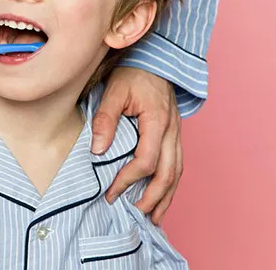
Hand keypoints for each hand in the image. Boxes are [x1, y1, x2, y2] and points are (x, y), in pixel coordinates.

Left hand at [91, 67, 181, 225]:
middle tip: (134, 214)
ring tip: (153, 217)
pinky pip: (177, 164)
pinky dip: (170, 183)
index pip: (146, 160)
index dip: (128, 180)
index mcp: (157, 121)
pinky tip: (162, 195)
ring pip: (177, 172)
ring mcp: (177, 133)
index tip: (111, 192)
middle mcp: (172, 131)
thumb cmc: (133, 73)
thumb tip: (97, 150)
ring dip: (166, 196)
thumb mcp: (114, 90)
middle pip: (169, 173)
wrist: (155, 58)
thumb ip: (105, 119)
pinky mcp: (175, 134)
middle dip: (152, 198)